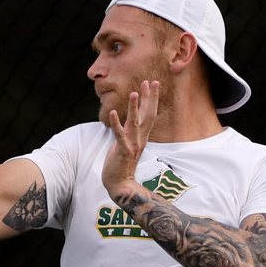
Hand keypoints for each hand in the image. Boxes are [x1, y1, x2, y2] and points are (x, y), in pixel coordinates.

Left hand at [102, 79, 159, 203]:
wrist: (120, 184)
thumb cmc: (121, 163)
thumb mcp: (128, 143)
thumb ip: (130, 131)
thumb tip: (131, 117)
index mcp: (142, 136)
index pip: (149, 114)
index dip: (151, 98)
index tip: (152, 83)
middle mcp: (140, 139)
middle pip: (148, 115)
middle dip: (150, 98)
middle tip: (151, 82)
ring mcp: (132, 145)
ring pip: (135, 123)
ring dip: (134, 108)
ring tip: (134, 92)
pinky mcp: (122, 151)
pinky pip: (119, 135)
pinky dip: (116, 124)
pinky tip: (113, 112)